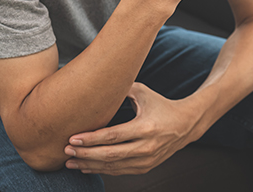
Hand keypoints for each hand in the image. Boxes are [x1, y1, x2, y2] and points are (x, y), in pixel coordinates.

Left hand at [63, 82, 198, 174]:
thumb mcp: (144, 93)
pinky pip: (120, 171)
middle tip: (66, 151)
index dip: (90, 139)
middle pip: (110, 154)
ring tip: (70, 161)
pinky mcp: (146, 167)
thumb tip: (97, 82)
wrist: (186, 124)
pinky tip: (87, 166)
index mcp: (146, 127)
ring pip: (113, 167)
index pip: (113, 136)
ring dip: (90, 165)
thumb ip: (121, 89)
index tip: (72, 139)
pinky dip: (102, 170)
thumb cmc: (162, 106)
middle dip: (85, 154)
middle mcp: (147, 146)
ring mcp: (147, 159)